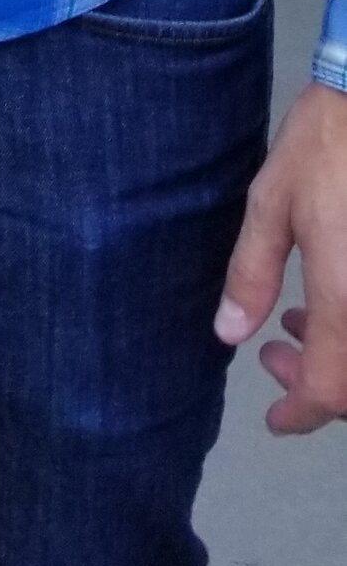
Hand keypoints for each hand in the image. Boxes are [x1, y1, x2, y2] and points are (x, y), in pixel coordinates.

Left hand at [218, 79, 346, 431]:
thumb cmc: (326, 146)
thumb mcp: (272, 203)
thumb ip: (251, 274)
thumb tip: (229, 334)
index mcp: (344, 298)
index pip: (330, 392)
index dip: (300, 413)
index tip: (275, 418)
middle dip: (315, 385)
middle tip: (270, 355)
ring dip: (334, 358)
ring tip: (288, 326)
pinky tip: (324, 304)